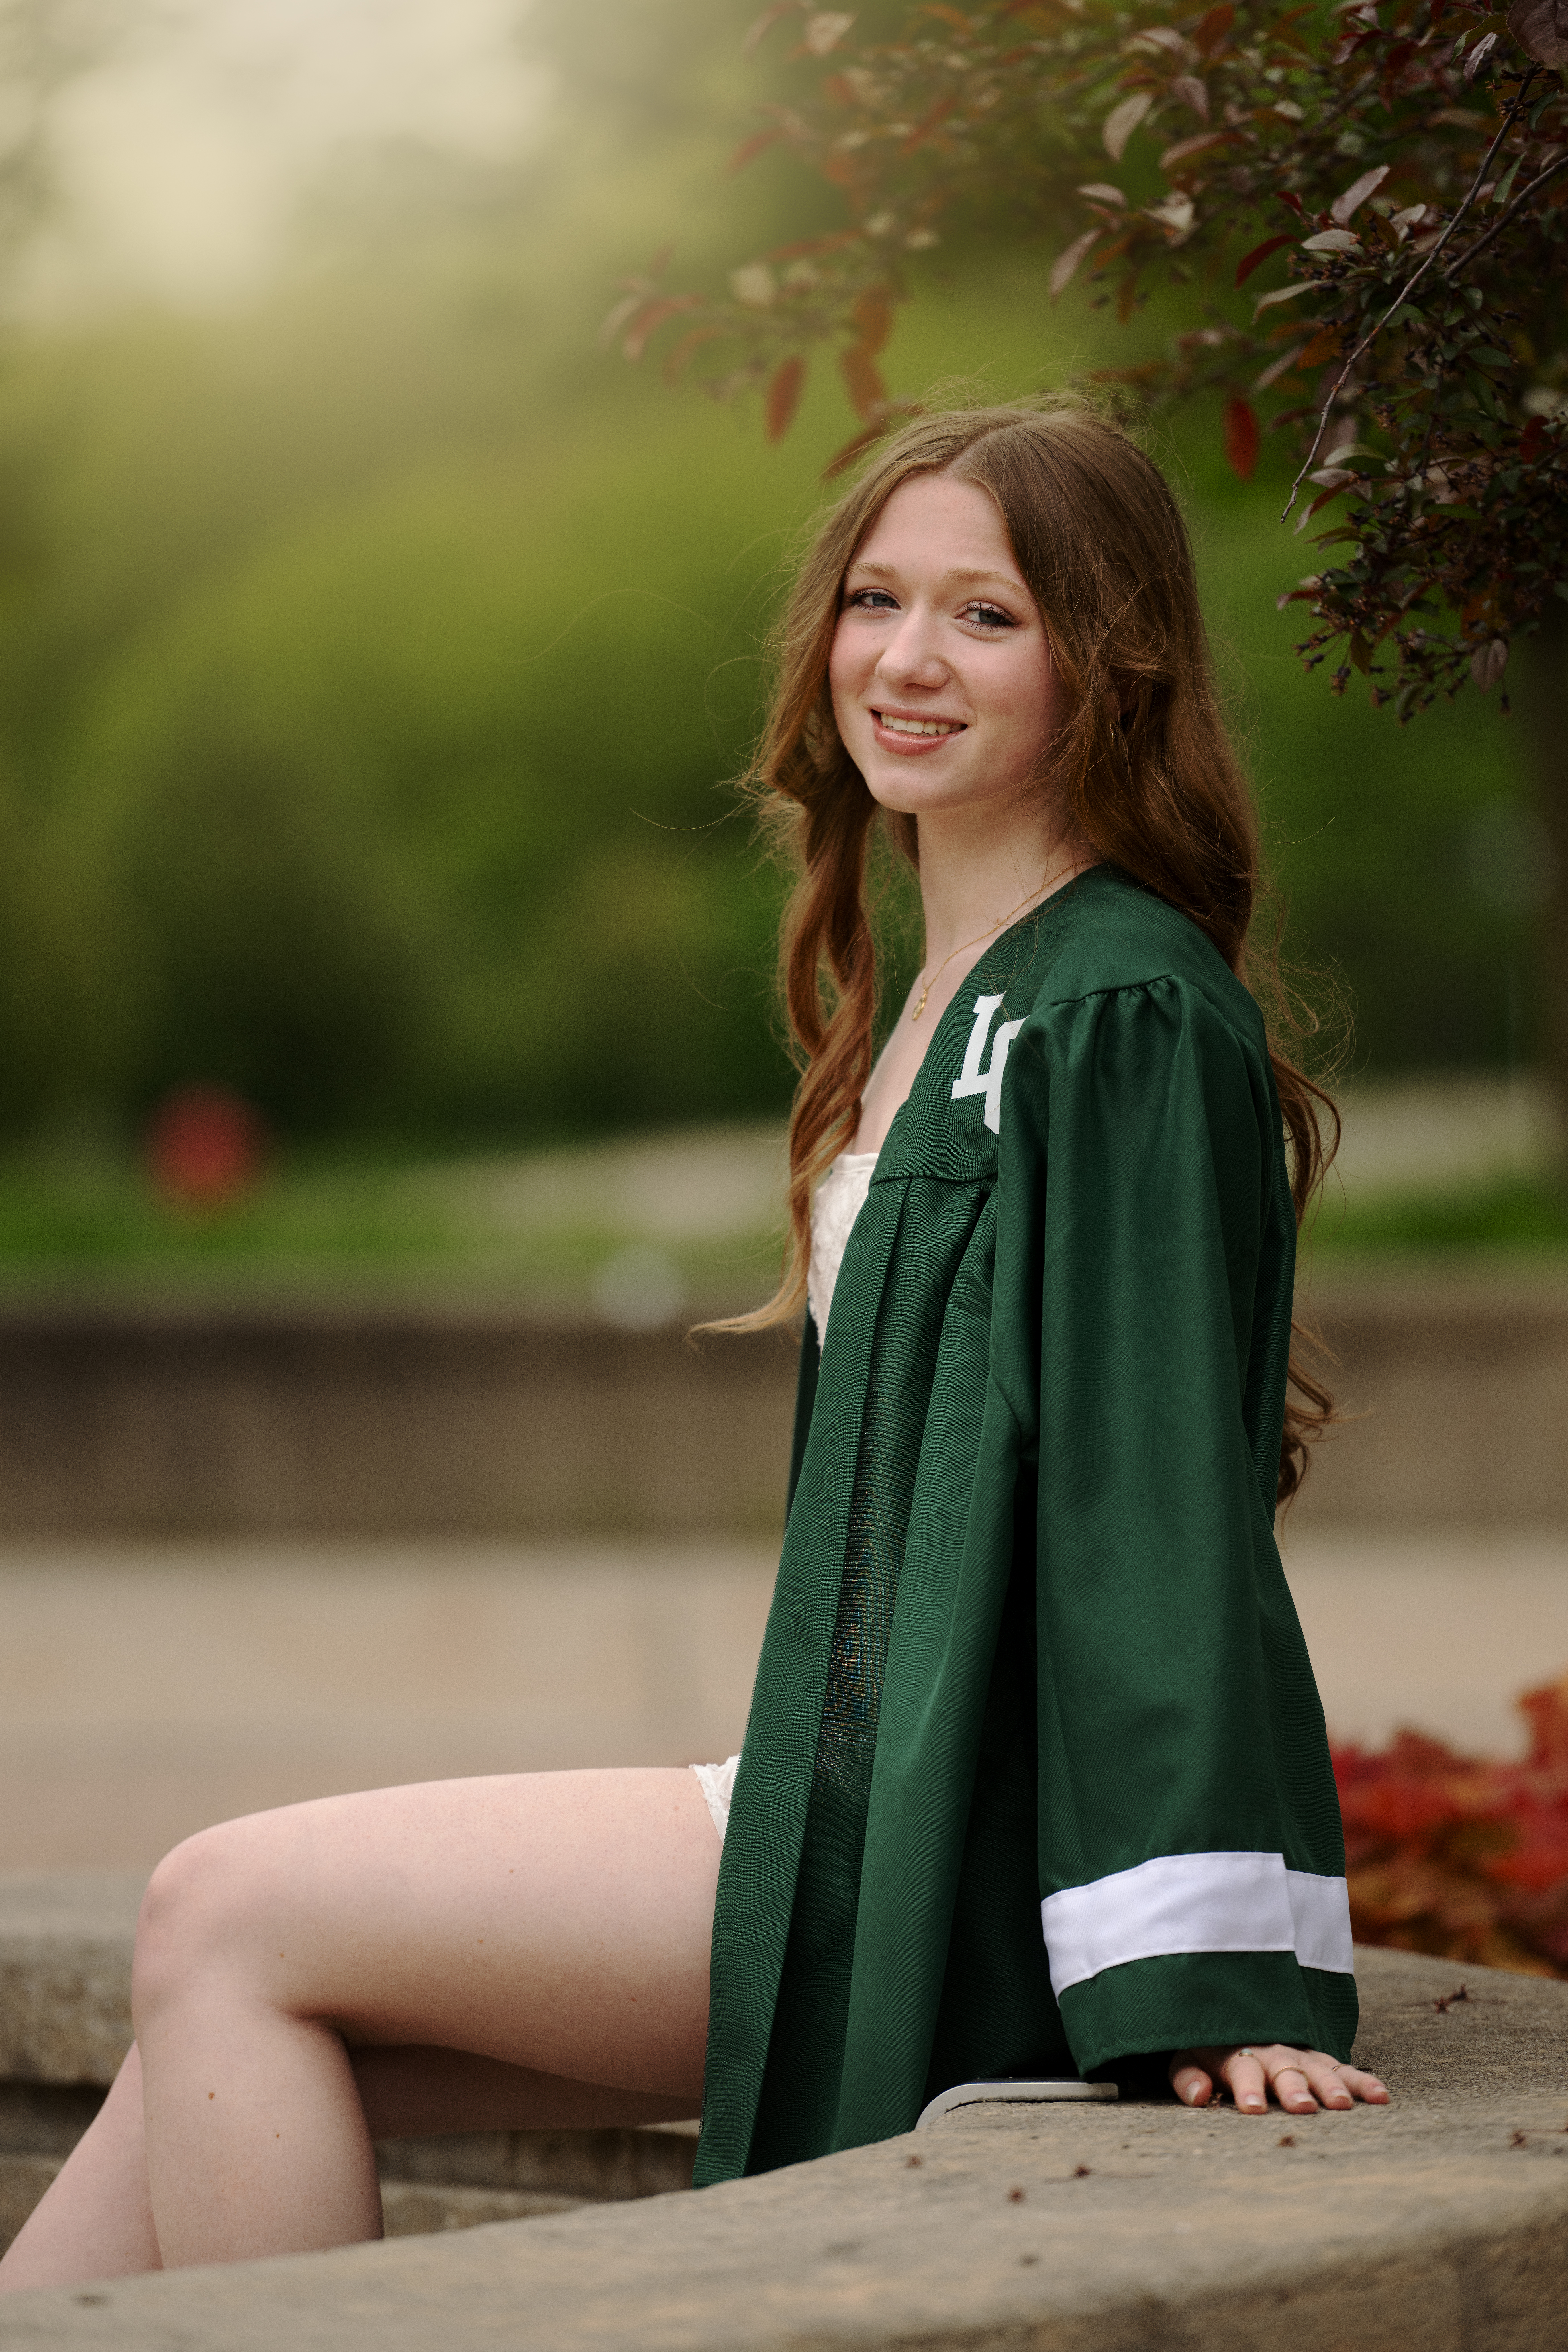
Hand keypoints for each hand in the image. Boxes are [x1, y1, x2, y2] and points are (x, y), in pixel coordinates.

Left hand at [1169, 2044, 1388, 2113]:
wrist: (1232, 2011)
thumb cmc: (1208, 2045)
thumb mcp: (1186, 2054)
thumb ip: (1187, 2076)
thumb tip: (1198, 2095)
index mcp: (1236, 2053)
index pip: (1242, 2071)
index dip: (1247, 2088)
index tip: (1254, 2107)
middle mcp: (1271, 2051)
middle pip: (1284, 2069)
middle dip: (1293, 2088)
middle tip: (1303, 2107)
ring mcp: (1299, 2053)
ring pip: (1318, 2068)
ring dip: (1331, 2084)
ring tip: (1344, 2104)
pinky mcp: (1318, 2057)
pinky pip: (1342, 2067)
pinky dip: (1361, 2080)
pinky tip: (1380, 2096)